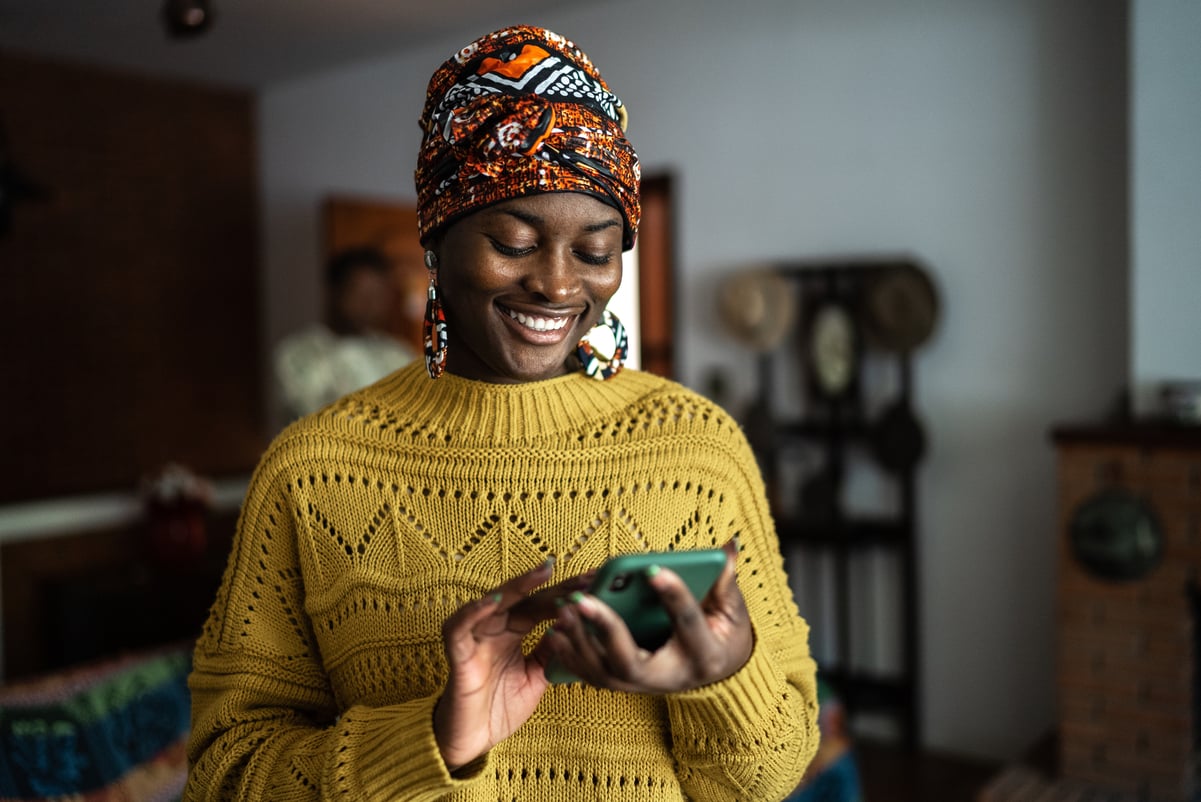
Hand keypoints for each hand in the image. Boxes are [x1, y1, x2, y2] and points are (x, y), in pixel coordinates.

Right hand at [433, 559, 590, 770]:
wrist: (474, 741)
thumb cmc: (500, 707)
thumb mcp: (536, 676)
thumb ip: (551, 651)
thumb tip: (573, 625)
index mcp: (513, 631)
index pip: (541, 604)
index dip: (566, 593)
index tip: (595, 582)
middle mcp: (494, 627)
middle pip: (523, 598)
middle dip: (553, 585)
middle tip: (583, 577)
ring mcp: (475, 637)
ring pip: (494, 601)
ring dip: (518, 586)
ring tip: (543, 572)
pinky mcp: (457, 653)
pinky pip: (460, 626)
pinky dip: (474, 611)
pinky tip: (495, 600)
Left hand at [541, 539, 752, 693]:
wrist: (718, 671)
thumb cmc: (724, 632)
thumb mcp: (732, 608)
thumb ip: (726, 579)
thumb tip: (729, 545)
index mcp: (703, 655)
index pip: (686, 624)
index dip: (673, 595)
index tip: (652, 569)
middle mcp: (670, 677)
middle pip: (630, 662)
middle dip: (605, 629)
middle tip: (581, 599)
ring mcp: (644, 686)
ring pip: (605, 673)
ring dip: (580, 642)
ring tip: (563, 609)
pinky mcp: (626, 685)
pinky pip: (593, 676)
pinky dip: (572, 656)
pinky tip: (555, 632)